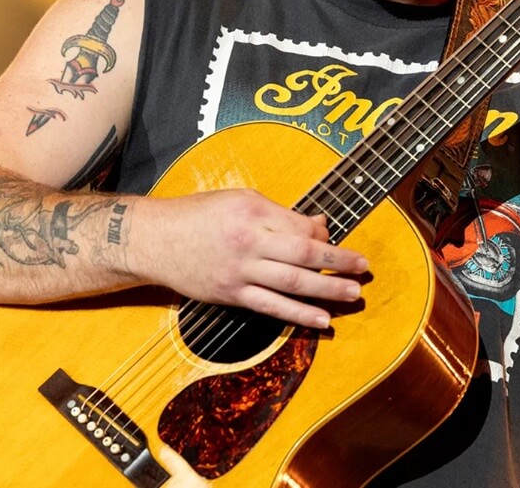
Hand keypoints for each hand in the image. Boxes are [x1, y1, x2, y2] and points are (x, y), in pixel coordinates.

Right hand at [140, 189, 368, 328]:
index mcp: (253, 211)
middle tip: (364, 267)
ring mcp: (240, 271)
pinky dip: (299, 315)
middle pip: (304, 254)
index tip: (333, 238)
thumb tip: (318, 225)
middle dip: (339, 261)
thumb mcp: (239, 200)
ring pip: (292, 283)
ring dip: (327, 290)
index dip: (323, 234)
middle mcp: (249, 241)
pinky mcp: (232, 295)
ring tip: (354, 293)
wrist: (154, 240)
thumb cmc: (199, 215)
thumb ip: (279, 213)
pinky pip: (271, 307)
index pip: (300, 226)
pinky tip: (322, 320)